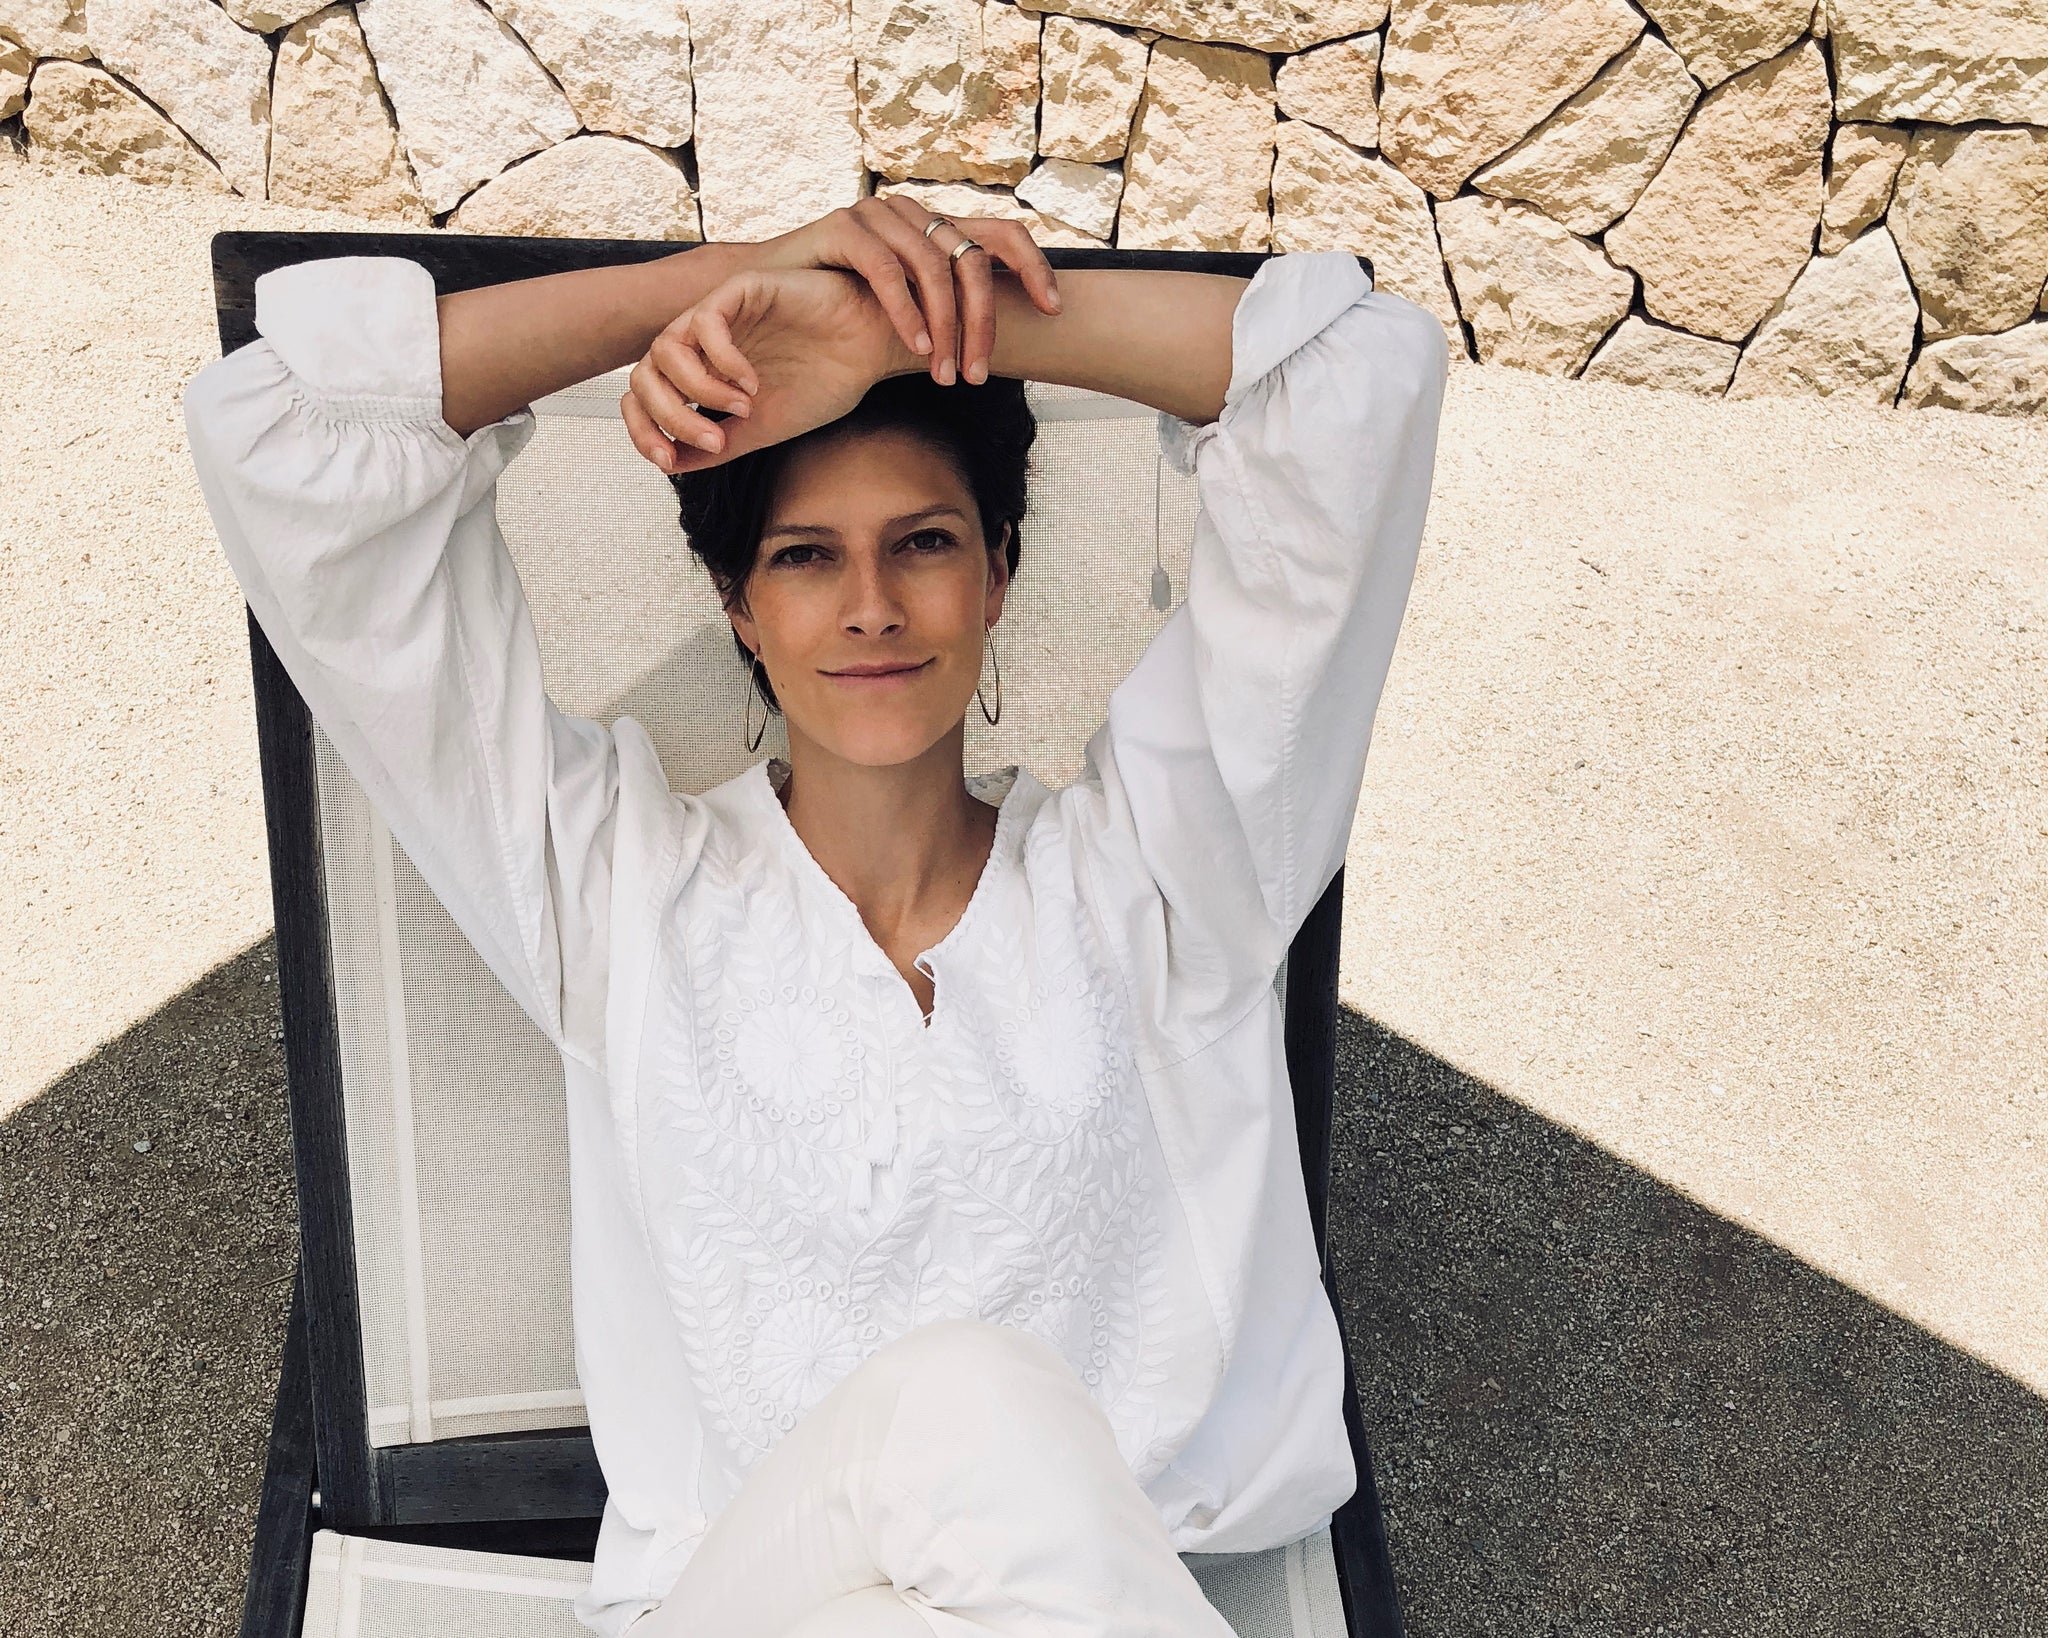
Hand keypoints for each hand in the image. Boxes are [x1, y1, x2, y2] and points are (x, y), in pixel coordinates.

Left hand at [620, 264, 909, 474]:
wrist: (871, 348)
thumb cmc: (827, 381)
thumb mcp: (764, 428)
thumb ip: (719, 444)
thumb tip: (672, 465)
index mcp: (702, 372)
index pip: (647, 395)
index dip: (644, 431)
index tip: (669, 461)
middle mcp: (703, 343)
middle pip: (644, 374)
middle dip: (668, 416)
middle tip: (714, 441)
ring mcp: (720, 314)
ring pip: (665, 347)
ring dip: (699, 390)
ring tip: (743, 408)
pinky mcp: (743, 290)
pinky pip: (706, 321)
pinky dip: (722, 359)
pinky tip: (753, 382)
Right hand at [747, 198, 1061, 387]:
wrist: (765, 292)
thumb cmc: (838, 309)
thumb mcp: (905, 311)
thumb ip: (945, 313)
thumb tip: (997, 343)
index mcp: (936, 229)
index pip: (1003, 234)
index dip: (1035, 267)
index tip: (1053, 310)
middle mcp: (915, 214)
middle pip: (974, 258)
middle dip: (984, 322)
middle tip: (978, 374)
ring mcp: (880, 215)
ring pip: (936, 266)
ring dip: (947, 327)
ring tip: (945, 375)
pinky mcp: (844, 226)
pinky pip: (887, 268)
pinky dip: (906, 310)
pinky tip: (916, 345)